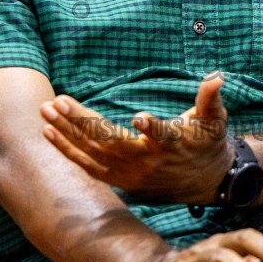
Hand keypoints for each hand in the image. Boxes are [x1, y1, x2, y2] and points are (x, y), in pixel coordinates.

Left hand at [40, 73, 233, 203]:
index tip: (140, 117)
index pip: (162, 135)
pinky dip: (68, 150)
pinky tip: (48, 132)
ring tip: (45, 111)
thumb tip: (217, 76)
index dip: (152, 127)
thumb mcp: (215, 122)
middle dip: (83, 122)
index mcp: (173, 145)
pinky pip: (88, 166)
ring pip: (94, 154)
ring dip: (67, 133)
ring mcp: (130, 174)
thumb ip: (210, 100)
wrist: (204, 184)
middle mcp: (148, 162)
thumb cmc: (207, 145)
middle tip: (60, 101)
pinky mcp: (120, 180)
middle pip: (112, 142)